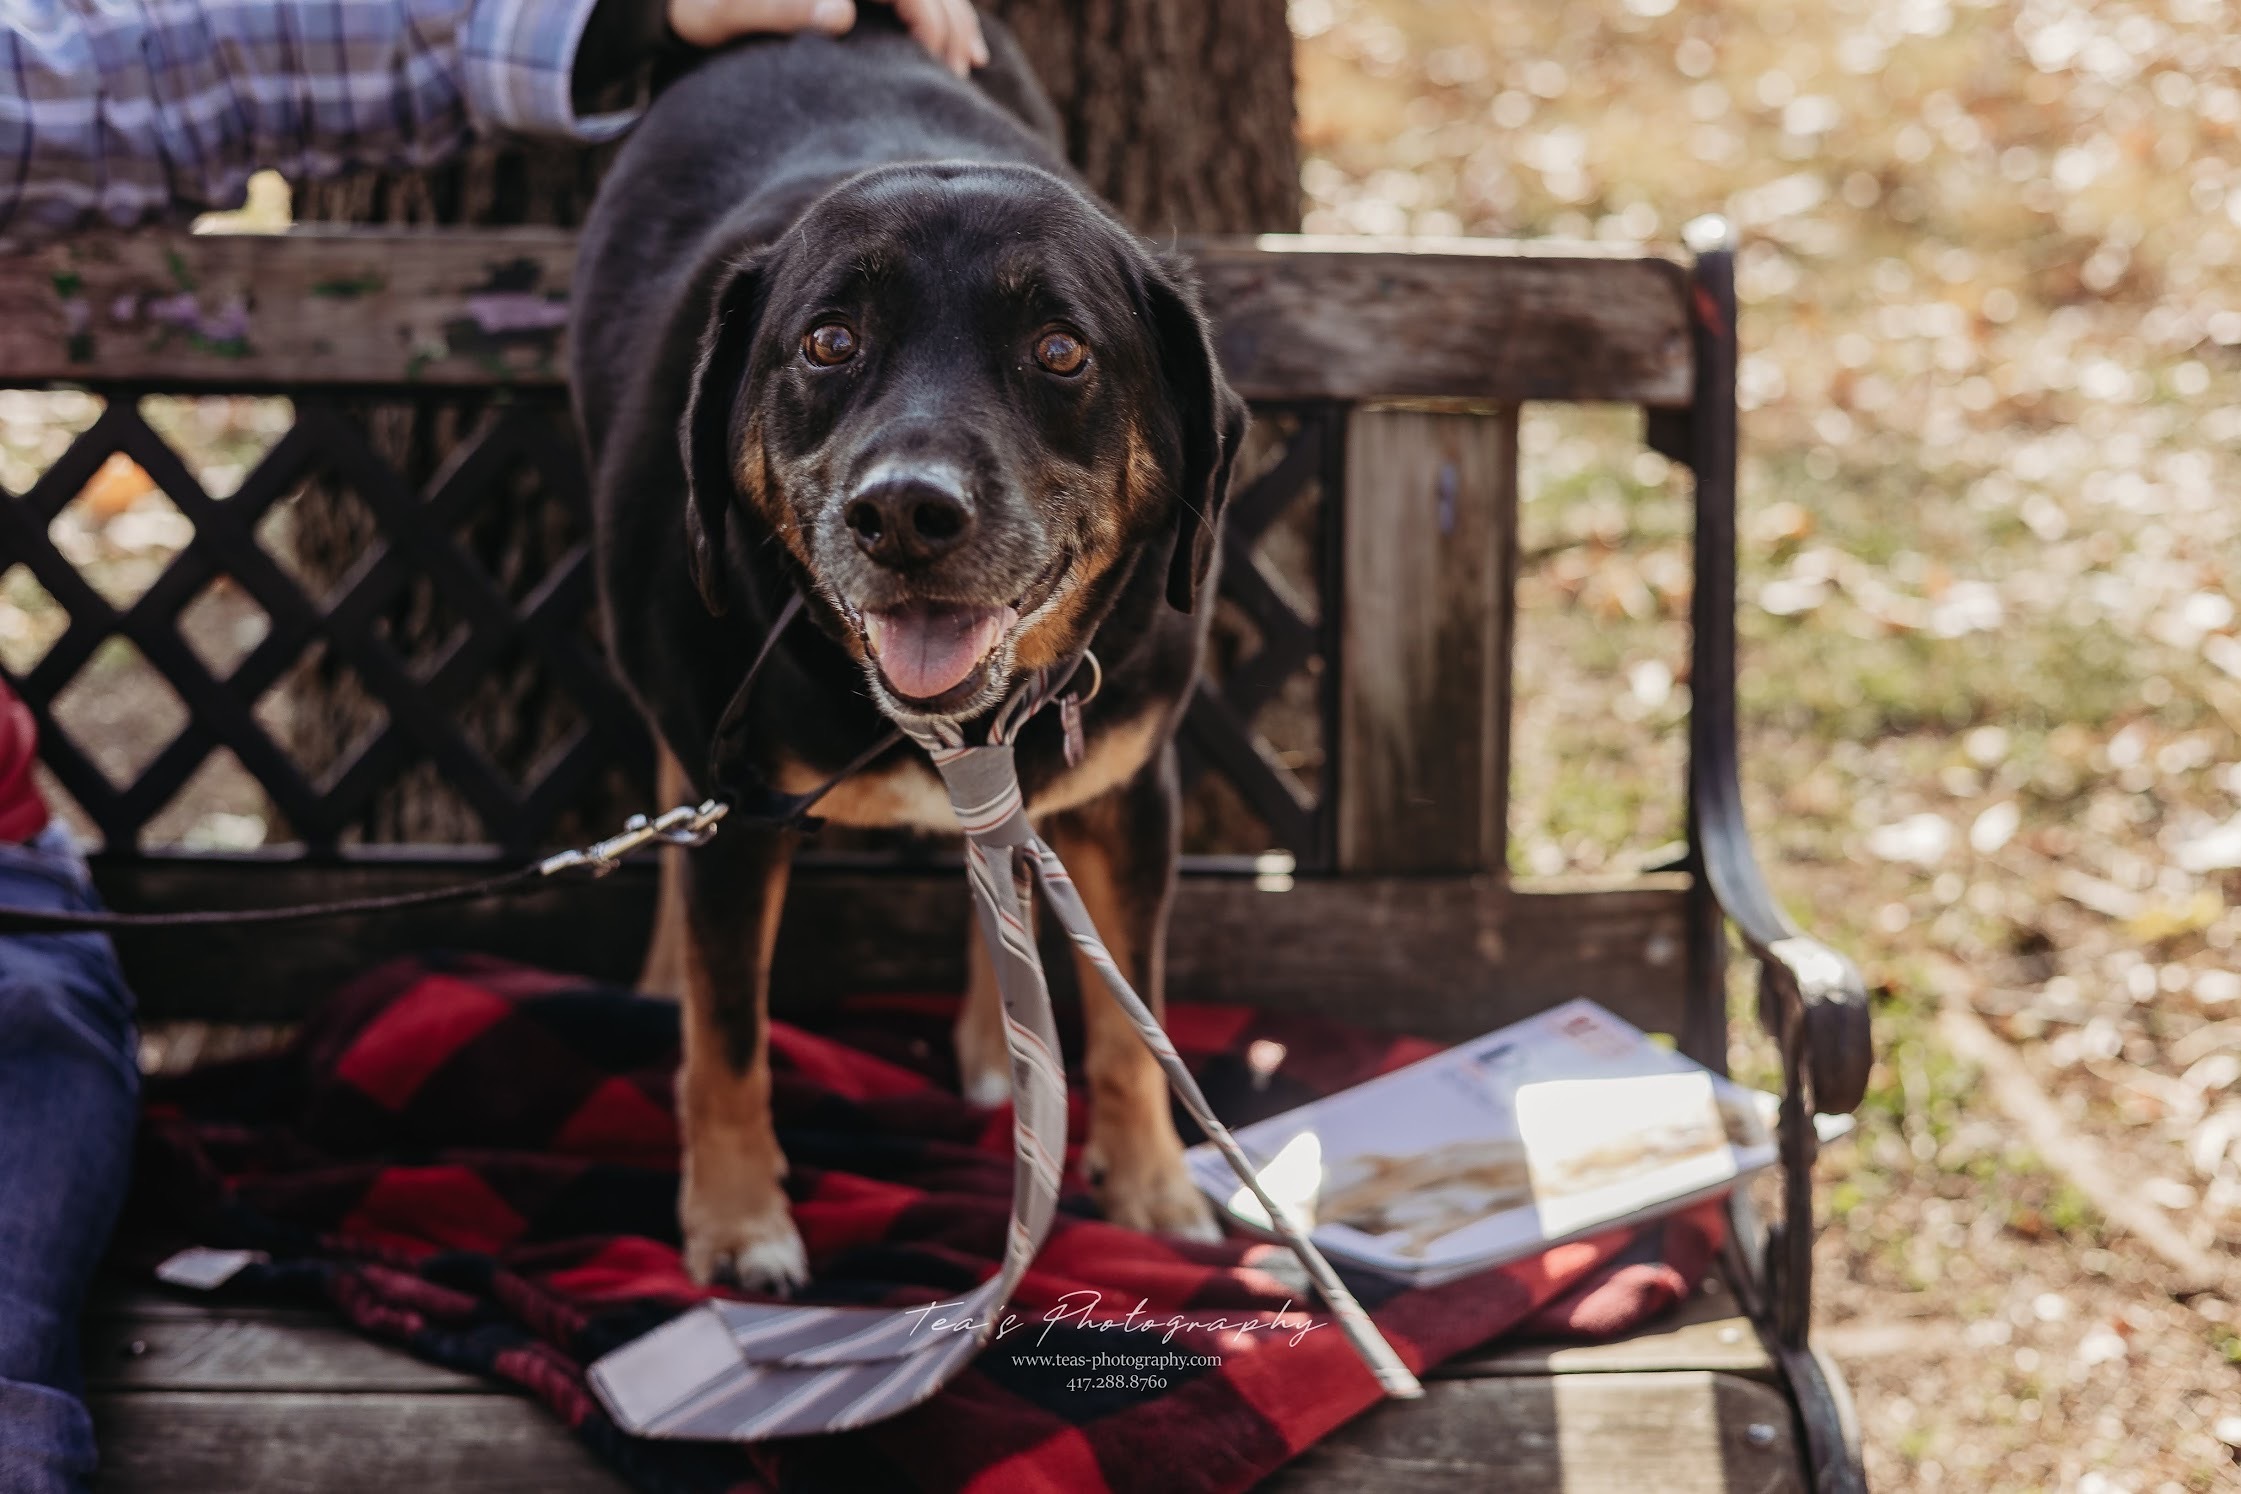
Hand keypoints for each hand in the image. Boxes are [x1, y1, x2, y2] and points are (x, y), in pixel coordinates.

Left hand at [666, 0, 988, 76]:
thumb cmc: (693, 4)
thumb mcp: (722, 12)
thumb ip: (780, 8)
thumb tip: (841, 13)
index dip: (928, 11)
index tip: (939, 59)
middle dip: (948, 18)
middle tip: (959, 71)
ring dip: (951, 14)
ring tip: (966, 60)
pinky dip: (936, 8)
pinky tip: (950, 39)